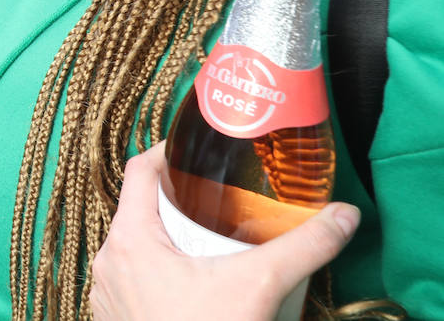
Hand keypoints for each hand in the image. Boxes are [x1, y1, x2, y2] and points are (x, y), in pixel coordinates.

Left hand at [89, 144, 359, 320]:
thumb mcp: (259, 286)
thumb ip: (303, 248)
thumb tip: (344, 216)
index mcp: (128, 239)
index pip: (139, 169)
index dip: (168, 150)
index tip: (200, 148)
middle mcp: (107, 261)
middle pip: (141, 208)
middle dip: (180, 199)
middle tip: (219, 195)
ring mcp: (108, 294)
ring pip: (137, 245)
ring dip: (170, 236)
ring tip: (211, 236)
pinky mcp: (116, 318)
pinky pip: (134, 278)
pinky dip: (162, 270)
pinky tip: (196, 280)